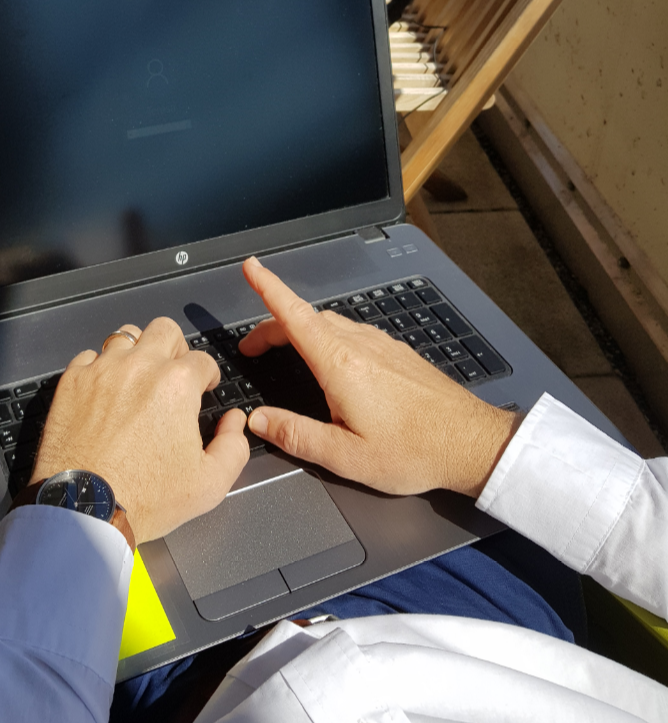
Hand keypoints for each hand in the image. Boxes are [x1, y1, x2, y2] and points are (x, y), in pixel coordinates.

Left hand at [29, 319, 249, 544]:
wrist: (85, 507)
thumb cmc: (143, 497)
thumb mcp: (210, 484)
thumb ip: (234, 446)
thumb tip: (234, 421)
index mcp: (177, 384)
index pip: (203, 360)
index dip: (207, 376)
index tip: (203, 388)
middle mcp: (140, 366)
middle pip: (165, 330)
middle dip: (175, 349)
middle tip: (173, 374)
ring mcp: (102, 370)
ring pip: (125, 335)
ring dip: (136, 351)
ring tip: (137, 377)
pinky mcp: (72, 381)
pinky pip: (89, 357)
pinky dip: (99, 368)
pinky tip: (103, 391)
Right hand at [238, 258, 521, 497]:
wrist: (471, 443)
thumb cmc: (413, 450)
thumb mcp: (345, 456)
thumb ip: (295, 435)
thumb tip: (257, 420)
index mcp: (340, 364)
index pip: (293, 314)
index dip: (268, 287)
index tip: (251, 267)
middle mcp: (360, 345)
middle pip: (306, 318)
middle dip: (273, 325)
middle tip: (253, 348)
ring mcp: (382, 345)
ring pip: (330, 324)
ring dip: (301, 331)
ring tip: (285, 353)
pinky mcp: (397, 353)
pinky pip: (353, 333)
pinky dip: (328, 338)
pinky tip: (330, 363)